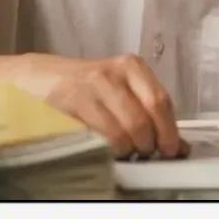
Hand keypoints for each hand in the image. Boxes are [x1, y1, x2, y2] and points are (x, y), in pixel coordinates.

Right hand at [23, 52, 189, 160]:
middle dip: (147, 145)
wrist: (39, 79)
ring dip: (126, 150)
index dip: (168, 132)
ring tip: (122, 150)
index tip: (170, 150)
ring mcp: (90, 88)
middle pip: (143, 120)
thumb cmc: (86, 87)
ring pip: (122, 133)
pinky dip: (107, 150)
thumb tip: (179, 145)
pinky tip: (105, 147)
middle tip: (143, 152)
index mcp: (132, 66)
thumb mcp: (121, 90)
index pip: (161, 102)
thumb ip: (149, 113)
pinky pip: (99, 138)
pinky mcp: (71, 105)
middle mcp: (113, 73)